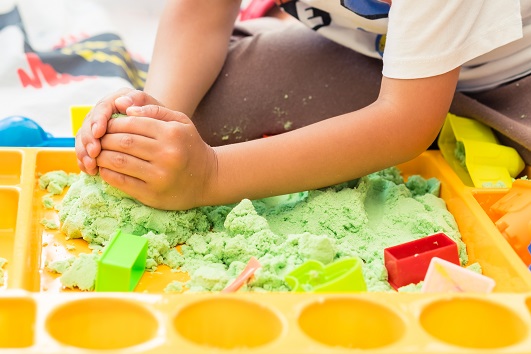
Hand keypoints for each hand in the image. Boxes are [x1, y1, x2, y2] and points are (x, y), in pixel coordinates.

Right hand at [75, 88, 162, 174]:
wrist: (166, 136)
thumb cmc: (165, 124)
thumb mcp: (161, 112)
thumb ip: (144, 104)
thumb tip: (122, 103)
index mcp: (119, 100)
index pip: (103, 107)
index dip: (98, 120)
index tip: (99, 132)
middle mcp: (106, 112)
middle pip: (89, 123)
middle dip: (88, 139)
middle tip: (93, 153)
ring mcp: (100, 127)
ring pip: (84, 137)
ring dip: (84, 152)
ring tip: (91, 166)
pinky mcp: (98, 142)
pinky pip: (86, 150)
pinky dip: (85, 160)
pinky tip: (90, 171)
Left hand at [96, 104, 217, 209]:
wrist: (209, 179)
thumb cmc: (190, 147)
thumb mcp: (181, 122)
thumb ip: (156, 110)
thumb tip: (126, 108)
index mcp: (172, 134)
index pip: (131, 123)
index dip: (113, 123)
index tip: (105, 125)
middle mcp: (166, 155)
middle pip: (122, 142)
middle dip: (104, 139)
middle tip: (97, 139)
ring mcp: (159, 176)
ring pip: (118, 161)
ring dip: (101, 156)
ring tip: (97, 153)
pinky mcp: (152, 194)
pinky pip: (122, 182)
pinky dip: (107, 174)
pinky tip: (104, 169)